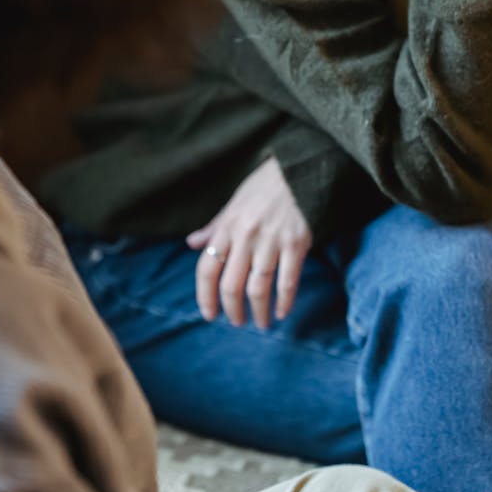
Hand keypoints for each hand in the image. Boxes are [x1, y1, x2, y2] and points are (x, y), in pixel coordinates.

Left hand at [186, 155, 311, 328]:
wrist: (300, 168)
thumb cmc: (265, 185)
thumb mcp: (234, 202)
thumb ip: (215, 226)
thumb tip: (192, 243)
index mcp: (228, 226)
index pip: (207, 268)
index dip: (205, 296)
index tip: (209, 314)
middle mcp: (246, 236)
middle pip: (231, 285)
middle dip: (232, 310)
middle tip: (237, 322)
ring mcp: (272, 241)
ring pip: (258, 288)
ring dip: (258, 312)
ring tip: (261, 323)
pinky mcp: (296, 243)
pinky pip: (288, 281)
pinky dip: (284, 301)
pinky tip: (282, 312)